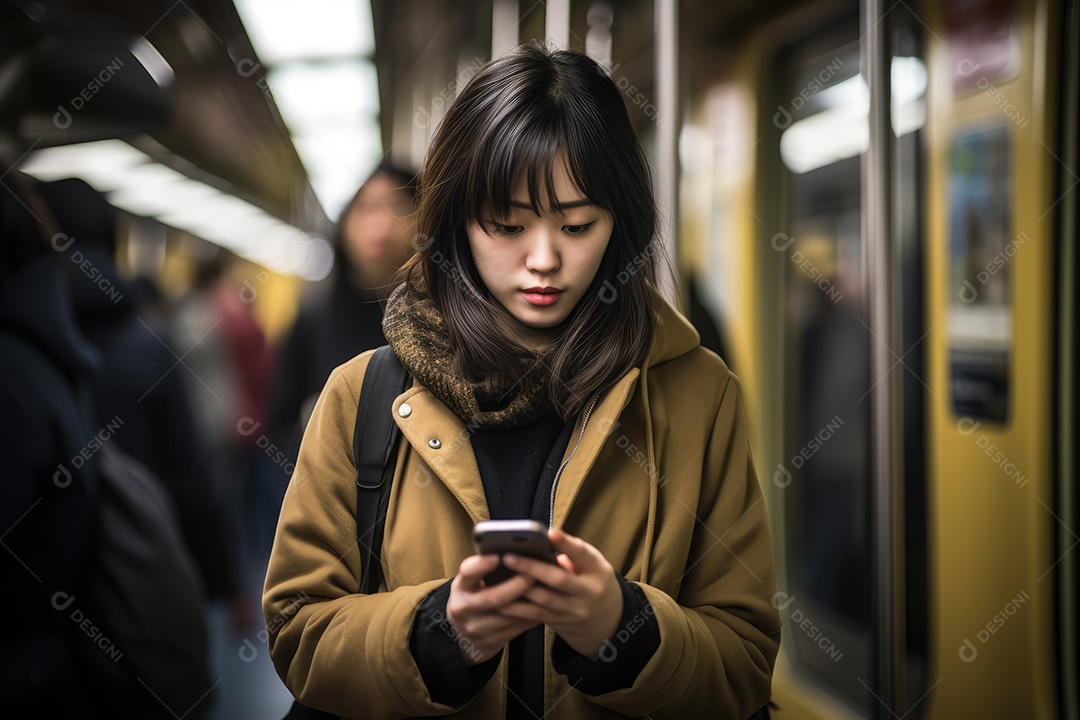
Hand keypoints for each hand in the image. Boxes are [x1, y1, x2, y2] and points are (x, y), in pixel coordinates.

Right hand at [446, 554, 540, 665]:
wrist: (465, 636)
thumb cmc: (475, 597)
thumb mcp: (472, 583)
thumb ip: (487, 569)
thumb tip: (516, 551)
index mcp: (460, 587)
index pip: (467, 573)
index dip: (481, 565)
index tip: (498, 556)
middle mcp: (463, 608)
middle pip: (492, 598)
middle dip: (515, 586)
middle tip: (533, 574)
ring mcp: (476, 628)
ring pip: (508, 616)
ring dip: (529, 603)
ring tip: (546, 590)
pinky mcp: (490, 642)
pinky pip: (516, 629)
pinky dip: (531, 616)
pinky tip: (543, 606)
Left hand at [497, 527, 622, 659]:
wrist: (607, 623)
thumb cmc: (596, 584)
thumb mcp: (595, 566)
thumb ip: (575, 552)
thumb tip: (548, 538)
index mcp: (597, 572)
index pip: (583, 555)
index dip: (566, 544)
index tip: (550, 533)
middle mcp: (586, 594)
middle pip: (558, 580)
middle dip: (531, 568)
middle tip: (508, 556)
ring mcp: (572, 611)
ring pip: (543, 600)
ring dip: (518, 589)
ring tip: (498, 576)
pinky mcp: (558, 623)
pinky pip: (535, 615)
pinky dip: (516, 608)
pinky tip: (500, 599)